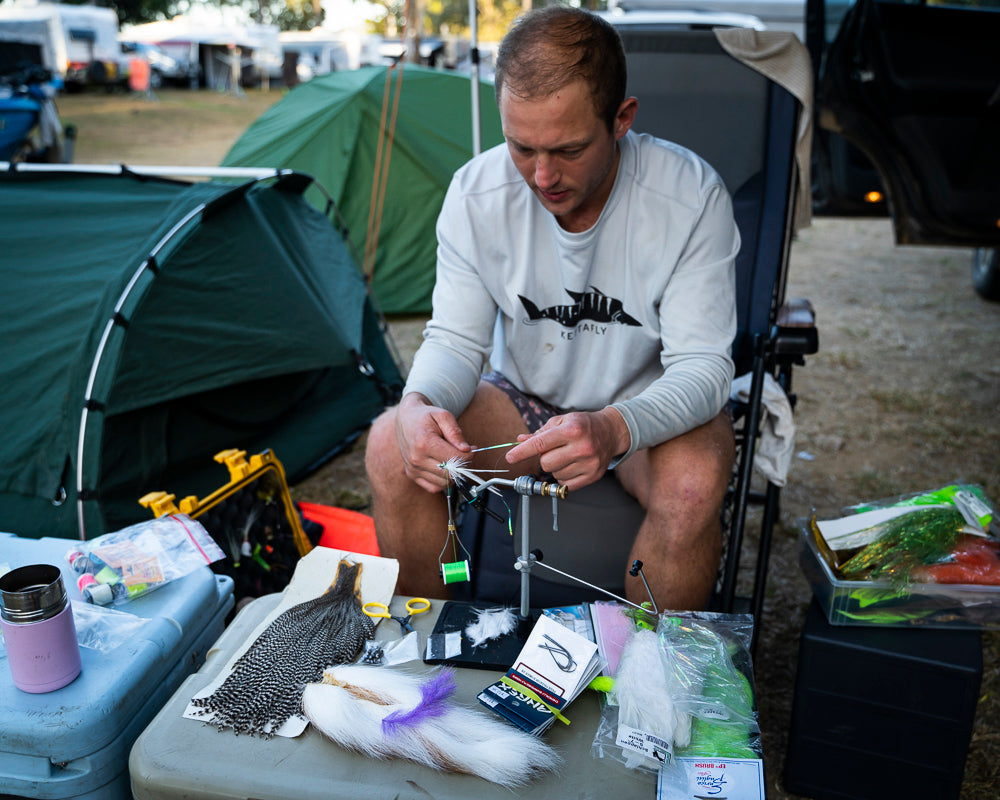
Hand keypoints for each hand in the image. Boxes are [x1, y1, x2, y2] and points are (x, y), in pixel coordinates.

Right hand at [394, 394, 470, 492]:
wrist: (406, 419)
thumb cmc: (426, 416)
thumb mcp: (443, 416)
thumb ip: (456, 432)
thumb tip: (467, 450)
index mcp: (424, 443)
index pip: (455, 459)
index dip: (469, 455)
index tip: (472, 449)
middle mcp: (416, 458)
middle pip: (450, 473)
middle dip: (462, 465)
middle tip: (464, 454)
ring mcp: (413, 468)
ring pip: (444, 483)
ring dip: (453, 474)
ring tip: (452, 459)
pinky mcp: (412, 475)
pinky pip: (433, 487)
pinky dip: (443, 482)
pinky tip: (445, 469)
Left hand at [505, 408, 629, 490]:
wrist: (611, 432)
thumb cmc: (584, 425)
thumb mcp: (561, 421)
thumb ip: (540, 433)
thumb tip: (520, 441)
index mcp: (572, 430)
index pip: (540, 444)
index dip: (522, 452)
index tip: (510, 457)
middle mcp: (582, 447)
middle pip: (545, 463)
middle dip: (544, 457)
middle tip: (555, 449)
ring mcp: (589, 463)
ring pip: (554, 474)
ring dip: (555, 466)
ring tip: (567, 455)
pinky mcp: (593, 476)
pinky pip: (565, 483)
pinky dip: (563, 476)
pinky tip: (572, 464)